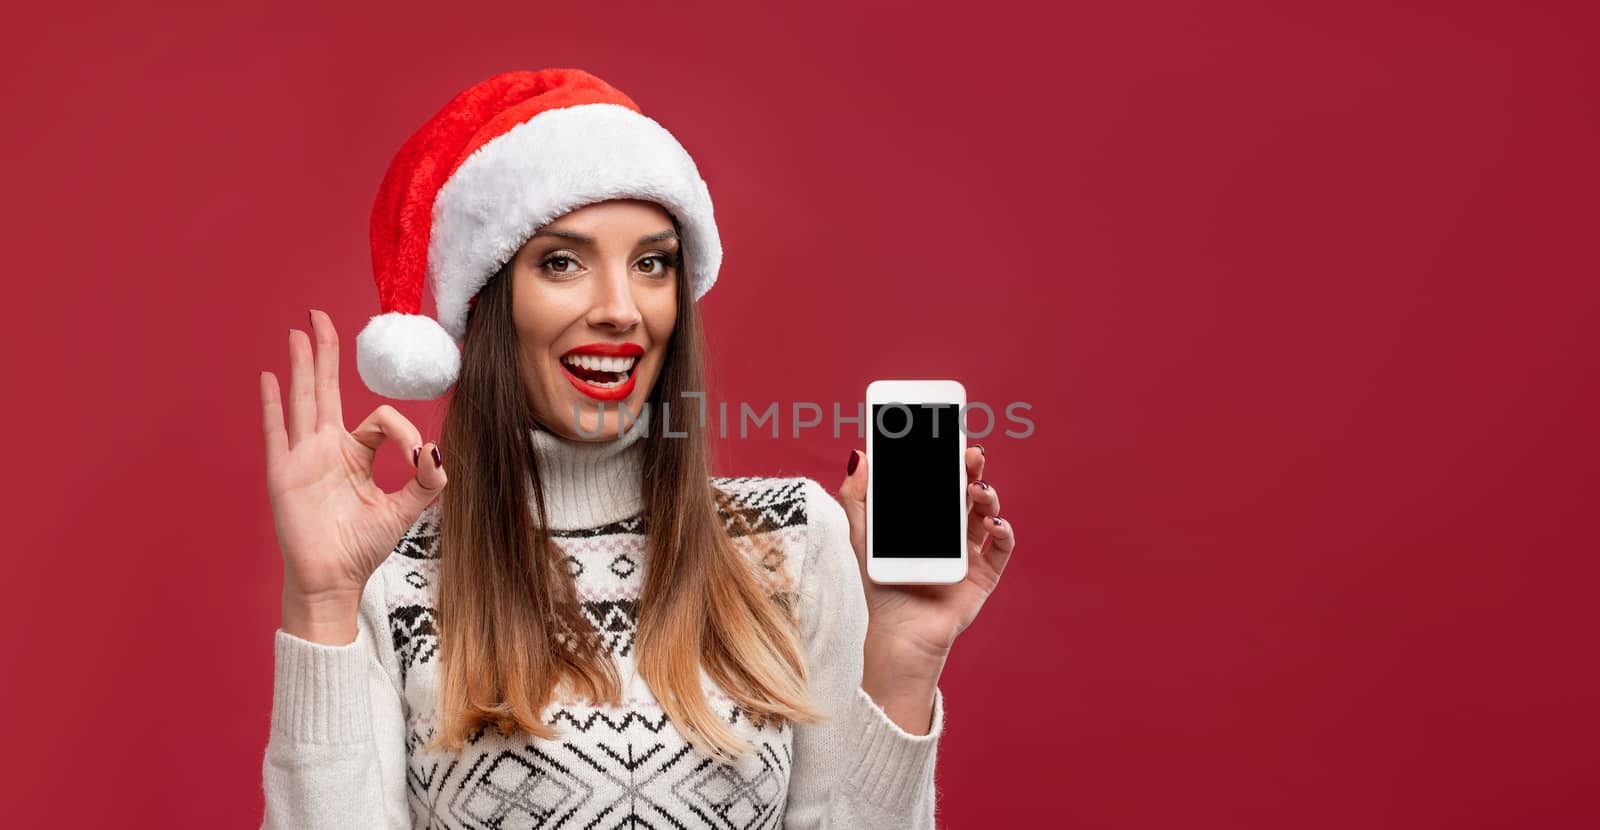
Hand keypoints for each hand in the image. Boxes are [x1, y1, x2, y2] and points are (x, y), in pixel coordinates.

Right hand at [260, 310, 447, 621]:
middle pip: (325, 389)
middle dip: (325, 353)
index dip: (402, 431)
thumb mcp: (404, 510)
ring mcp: (302, 458)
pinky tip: (269, 377)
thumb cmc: (362, 547)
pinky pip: (278, 432)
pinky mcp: (285, 473)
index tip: (416, 454)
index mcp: (355, 455)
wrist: (332, 580)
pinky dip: (273, 405)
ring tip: (299, 331)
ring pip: (303, 400)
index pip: (378, 419)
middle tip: (320, 316)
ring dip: (301, 365)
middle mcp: (326, 449)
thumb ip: (426, 482)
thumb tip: (437, 450)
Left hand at [836, 445, 1015, 665]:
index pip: (942, 480)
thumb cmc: (882, 587)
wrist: (900, 633)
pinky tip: (993, 524)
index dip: (948, 458)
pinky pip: (1002, 546)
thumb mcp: (863, 538)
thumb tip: (859, 455)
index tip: (948, 435)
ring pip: (988, 512)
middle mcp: (952, 530)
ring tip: (977, 489)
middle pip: (968, 490)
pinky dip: (1004, 531)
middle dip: (971, 469)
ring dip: (987, 495)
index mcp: (927, 518)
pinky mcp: (985, 573)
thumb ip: (858, 498)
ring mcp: (971, 550)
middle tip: (969, 453)